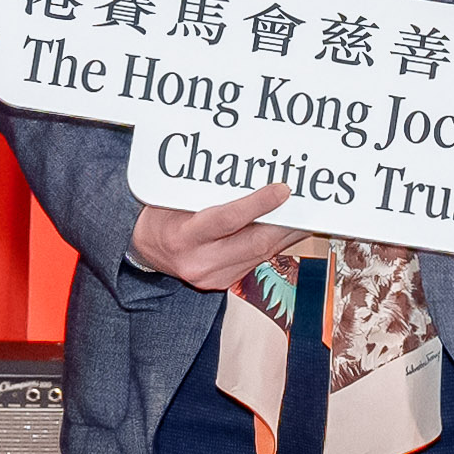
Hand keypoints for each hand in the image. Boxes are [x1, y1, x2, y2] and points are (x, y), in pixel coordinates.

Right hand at [127, 178, 291, 290]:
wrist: (146, 250)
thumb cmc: (160, 218)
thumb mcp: (173, 197)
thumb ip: (205, 189)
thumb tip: (247, 171)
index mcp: (184, 237)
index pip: (227, 219)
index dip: (258, 204)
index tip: (282, 190)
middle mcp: (200, 262)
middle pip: (254, 243)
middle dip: (285, 223)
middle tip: (307, 204)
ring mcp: (213, 277)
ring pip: (262, 255)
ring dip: (287, 235)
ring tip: (305, 215)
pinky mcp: (224, 282)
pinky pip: (257, 262)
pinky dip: (274, 244)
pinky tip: (286, 230)